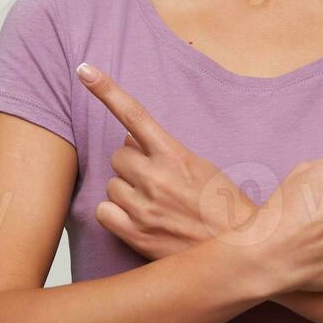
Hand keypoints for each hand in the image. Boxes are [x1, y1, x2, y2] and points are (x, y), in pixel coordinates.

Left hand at [77, 63, 257, 260]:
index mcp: (175, 155)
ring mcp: (143, 207)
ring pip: (111, 184)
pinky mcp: (135, 234)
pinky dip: (115, 214)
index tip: (84, 70)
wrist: (238, 252)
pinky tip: (139, 220)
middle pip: (119, 155)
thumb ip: (166, 152)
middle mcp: (156, 178)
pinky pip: (103, 211)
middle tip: (159, 181)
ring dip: (127, 190)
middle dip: (134, 164)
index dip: (106, 90)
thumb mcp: (203, 168)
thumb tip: (132, 138)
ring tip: (156, 204)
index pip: (134, 115)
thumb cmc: (225, 209)